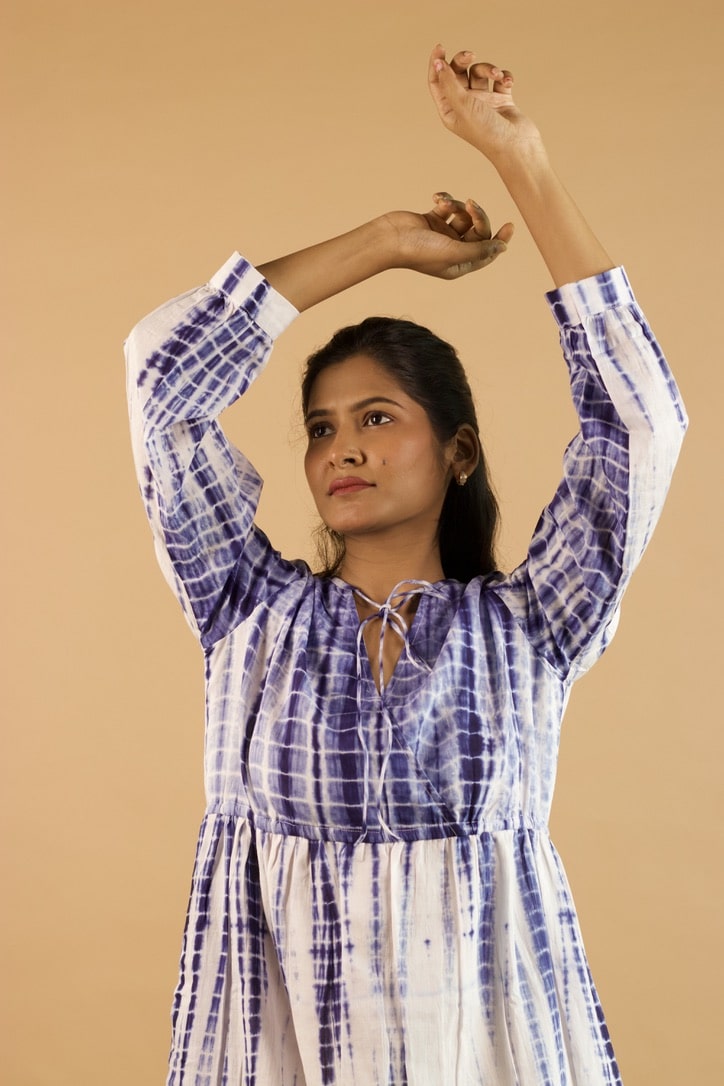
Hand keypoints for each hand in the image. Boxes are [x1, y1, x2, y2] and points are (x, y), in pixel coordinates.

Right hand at [382, 195, 512, 280]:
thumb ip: (479, 250)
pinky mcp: (432, 220)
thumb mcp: (453, 252)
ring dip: (456, 205)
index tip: (510, 225)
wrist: (388, 239)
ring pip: (463, 216)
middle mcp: (453, 250)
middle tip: (470, 204)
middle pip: (478, 231)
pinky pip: (448, 207)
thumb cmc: (418, 251)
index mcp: (459, 264)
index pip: (487, 252)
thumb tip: (503, 248)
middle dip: (476, 215)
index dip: (499, 239)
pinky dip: (445, 199)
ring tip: (443, 203)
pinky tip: (436, 197)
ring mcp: (443, 235)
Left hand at [428, 45, 543, 165]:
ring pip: (480, 72)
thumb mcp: (463, 105)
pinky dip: (504, 76)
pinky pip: (500, 78)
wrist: (516, 146)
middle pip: (458, 72)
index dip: (436, 63)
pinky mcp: (501, 99)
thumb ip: (449, 83)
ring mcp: (483, 102)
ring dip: (489, 68)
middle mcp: (465, 105)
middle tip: (470, 55)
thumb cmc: (486, 131)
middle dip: (463, 60)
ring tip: (498, 76)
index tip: (440, 47)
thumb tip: (437, 64)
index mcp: (450, 110)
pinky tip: (508, 82)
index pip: (437, 82)